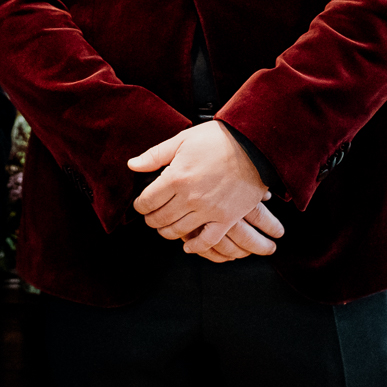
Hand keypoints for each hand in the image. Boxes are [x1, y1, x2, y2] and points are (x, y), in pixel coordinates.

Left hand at [128, 122, 283, 258]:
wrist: (254, 146)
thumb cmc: (218, 139)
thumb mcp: (182, 140)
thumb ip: (155, 155)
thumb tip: (132, 165)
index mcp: (176, 177)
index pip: (147, 201)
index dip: (140, 205)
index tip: (141, 205)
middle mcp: (190, 197)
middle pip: (160, 219)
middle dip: (151, 220)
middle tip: (151, 217)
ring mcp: (209, 210)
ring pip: (179, 231)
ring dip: (167, 232)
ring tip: (165, 227)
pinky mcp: (226, 218)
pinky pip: (208, 241)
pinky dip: (195, 246)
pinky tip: (188, 244)